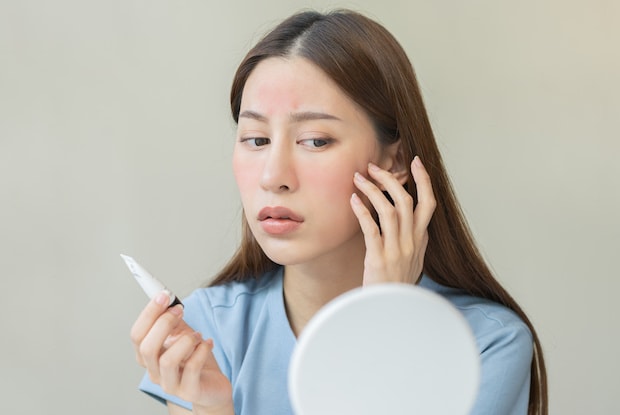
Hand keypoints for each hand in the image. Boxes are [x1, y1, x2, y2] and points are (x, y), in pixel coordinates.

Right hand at [130, 293, 233, 413]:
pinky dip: (202, 350)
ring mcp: (170, 385)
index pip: (137, 335)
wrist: (213, 386)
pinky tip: (208, 343)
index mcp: (148, 356)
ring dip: (185, 341)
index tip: (164, 295)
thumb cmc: (195, 359)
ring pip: (167, 361)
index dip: (149, 314)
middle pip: (147, 348)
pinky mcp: (189, 392)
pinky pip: (192, 368)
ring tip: (197, 334)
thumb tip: (165, 297)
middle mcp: (155, 372)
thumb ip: (172, 319)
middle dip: (164, 324)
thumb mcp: (181, 335)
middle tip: (180, 310)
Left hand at [350, 156, 435, 284]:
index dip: (423, 181)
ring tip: (359, 178)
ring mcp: (397, 250)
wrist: (391, 313)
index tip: (415, 162)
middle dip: (391, 179)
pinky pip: (372, 228)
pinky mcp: (380, 259)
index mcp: (421, 241)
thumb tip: (405, 220)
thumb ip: (411, 240)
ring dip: (373, 190)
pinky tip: (354, 199)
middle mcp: (412, 243)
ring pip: (389, 210)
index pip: (428, 204)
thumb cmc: (396, 287)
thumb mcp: (411, 261)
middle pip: (407, 201)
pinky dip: (363, 211)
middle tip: (374, 167)